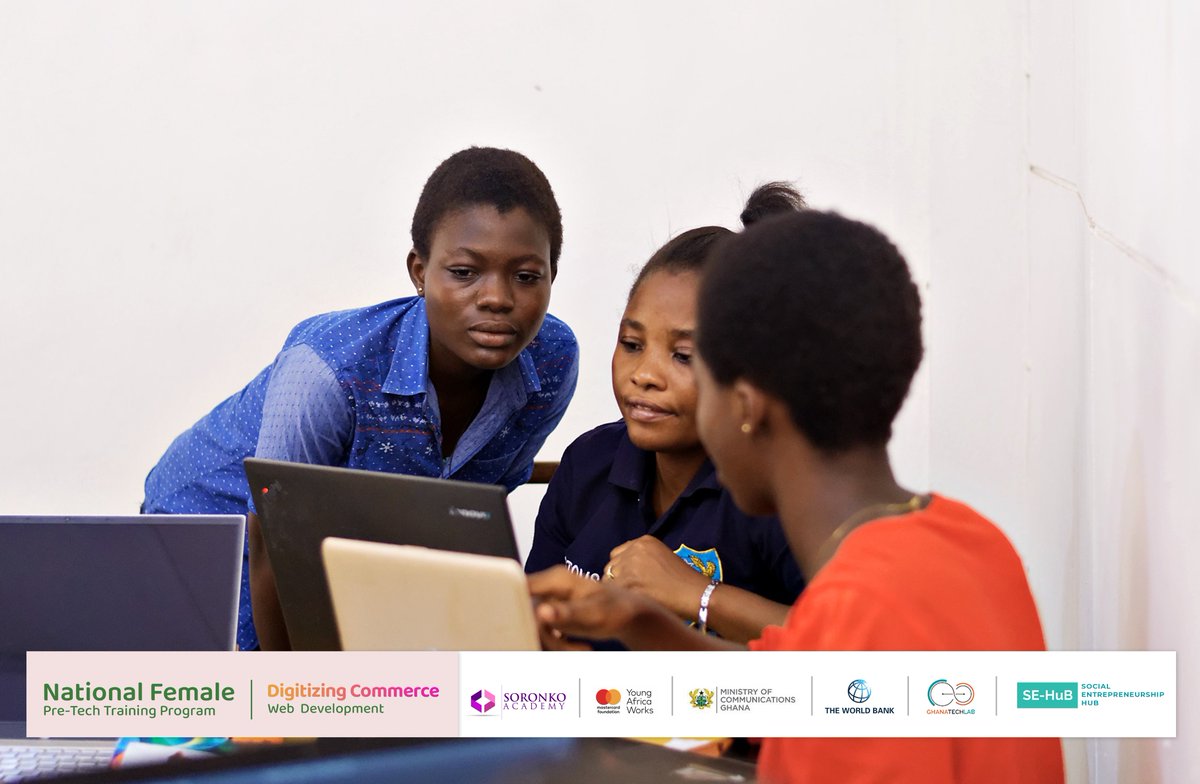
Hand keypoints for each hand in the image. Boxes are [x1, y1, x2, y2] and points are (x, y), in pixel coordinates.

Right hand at [527, 566, 655, 649]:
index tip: (523, 627)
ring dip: (553, 644)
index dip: (512, 604)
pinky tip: (579, 647)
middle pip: (525, 611)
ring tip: (581, 649)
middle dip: (541, 634)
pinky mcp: (552, 615)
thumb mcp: (593, 613)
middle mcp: (548, 588)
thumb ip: (566, 613)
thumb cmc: (616, 608)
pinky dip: (558, 645)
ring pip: (534, 626)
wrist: (630, 614)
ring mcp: (549, 601)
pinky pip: (544, 632)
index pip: (520, 585)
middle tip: (564, 646)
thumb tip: (541, 612)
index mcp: (555, 579)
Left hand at [605, 535, 709, 618]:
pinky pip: (613, 593)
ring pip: (608, 581)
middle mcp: (633, 550)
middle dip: (617, 580)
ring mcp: (629, 566)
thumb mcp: (661, 556)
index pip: (616, 554)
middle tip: (631, 592)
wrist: (693, 593)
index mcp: (643, 541)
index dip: (621, 569)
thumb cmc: (682, 580)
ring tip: (633, 599)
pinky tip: (634, 604)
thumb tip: (620, 570)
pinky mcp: (628, 584)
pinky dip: (620, 600)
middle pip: (610, 567)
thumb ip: (640, 558)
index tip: (629, 580)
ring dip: (617, 591)